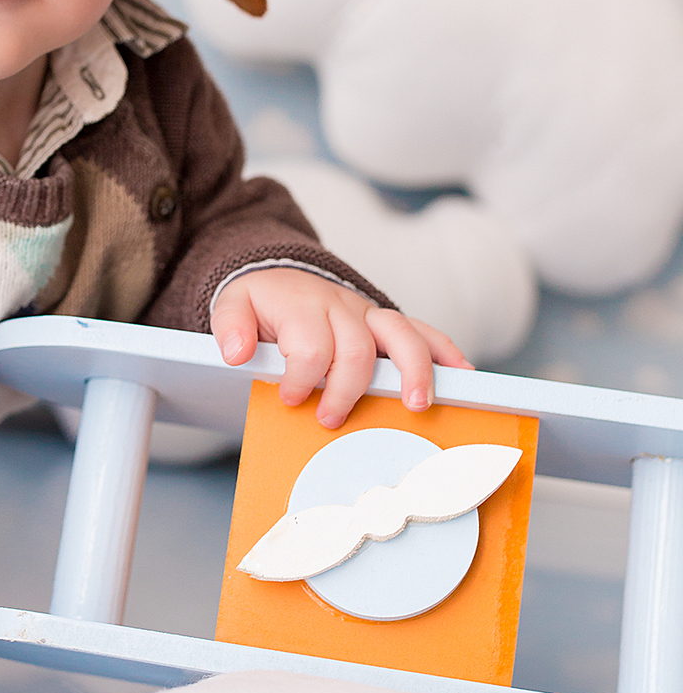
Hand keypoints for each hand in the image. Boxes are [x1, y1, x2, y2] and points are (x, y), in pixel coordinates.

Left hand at [211, 267, 471, 429]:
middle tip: (331, 420)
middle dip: (346, 389)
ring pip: (400, 335)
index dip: (301, 378)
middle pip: (355, 349)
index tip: (291, 399)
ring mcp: (369, 314)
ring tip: (418, 405)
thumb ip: (230, 327)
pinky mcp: (386, 322)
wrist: (280, 272)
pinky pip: (423, 331)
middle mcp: (341, 307)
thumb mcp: (232, 306)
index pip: (310, 346)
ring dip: (413, 370)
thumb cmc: (261, 302)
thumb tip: (236, 352)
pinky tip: (463, 375)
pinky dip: (445, 352)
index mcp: (303, 306)